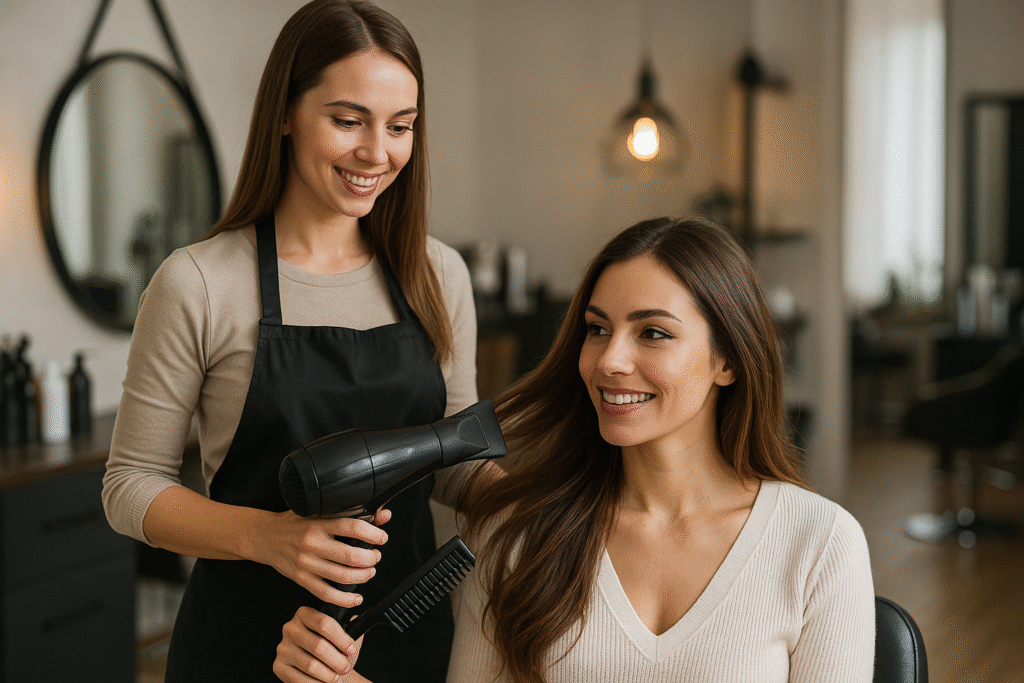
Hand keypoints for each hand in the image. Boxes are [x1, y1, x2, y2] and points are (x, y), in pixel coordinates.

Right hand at [254, 509, 390, 608]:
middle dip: (371, 559)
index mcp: (319, 522)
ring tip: (369, 572)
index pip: (353, 528)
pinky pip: (327, 594)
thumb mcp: (321, 511)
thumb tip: (384, 515)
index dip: (374, 534)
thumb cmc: (295, 523)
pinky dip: (345, 599)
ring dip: (363, 577)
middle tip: (376, 557)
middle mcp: (312, 543)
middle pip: (351, 556)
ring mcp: (306, 563)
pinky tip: (356, 597)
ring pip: (342, 577)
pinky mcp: (301, 579)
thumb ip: (352, 513)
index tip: (382, 538)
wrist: (265, 536)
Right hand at [274, 606, 369, 681]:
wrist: (322, 669)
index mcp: (305, 614)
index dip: (341, 639)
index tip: (351, 650)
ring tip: (336, 677)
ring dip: (327, 675)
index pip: (324, 623)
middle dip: (336, 660)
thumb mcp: (342, 637)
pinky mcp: (278, 666)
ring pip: (310, 665)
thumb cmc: (334, 651)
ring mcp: (283, 647)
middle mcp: (290, 628)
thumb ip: (350, 628)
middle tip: (345, 668)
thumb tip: (357, 621)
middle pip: (318, 645)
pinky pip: (298, 679)